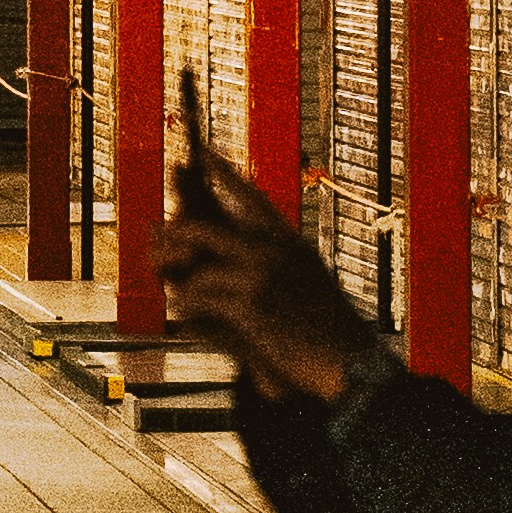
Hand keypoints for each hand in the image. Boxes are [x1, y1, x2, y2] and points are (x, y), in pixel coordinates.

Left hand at [156, 123, 374, 405]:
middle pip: (205, 229)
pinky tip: (182, 314)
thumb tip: (251, 246)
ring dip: (182, 285)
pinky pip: (202, 300)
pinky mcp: (251, 307)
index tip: (203, 152)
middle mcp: (273, 252)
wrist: (351, 360)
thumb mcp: (312, 278)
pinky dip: (187, 307)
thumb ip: (282, 259)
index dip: (225, 173)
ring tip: (176, 295)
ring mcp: (260, 277)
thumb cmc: (332, 327)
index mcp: (289, 242)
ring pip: (199, 270)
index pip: (252, 197)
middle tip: (160, 241)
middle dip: (176, 236)